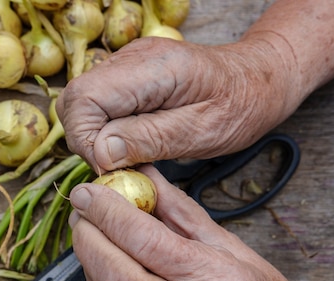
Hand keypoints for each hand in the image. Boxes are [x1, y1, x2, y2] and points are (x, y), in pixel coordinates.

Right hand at [56, 36, 297, 172]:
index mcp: (153, 68)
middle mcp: (131, 58)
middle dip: (86, 141)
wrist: (259, 77)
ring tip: (128, 156)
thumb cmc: (240, 105)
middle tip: (119, 166)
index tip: (111, 168)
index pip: (84, 98)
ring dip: (94, 138)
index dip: (86, 139)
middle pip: (74, 100)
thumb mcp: (203, 132)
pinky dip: (104, 130)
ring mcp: (125, 64)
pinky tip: (131, 142)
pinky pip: (97, 105)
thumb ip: (150, 139)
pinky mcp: (126, 75)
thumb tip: (100, 152)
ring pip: (80, 104)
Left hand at [68, 165, 333, 280]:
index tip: (89, 191)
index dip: (109, 211)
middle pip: (116, 274)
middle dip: (88, 235)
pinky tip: (107, 266)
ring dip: (90, 259)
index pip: (147, 242)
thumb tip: (144, 176)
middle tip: (81, 209)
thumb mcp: (233, 249)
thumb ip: (180, 212)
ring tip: (92, 232)